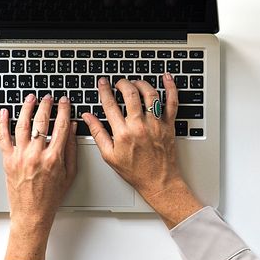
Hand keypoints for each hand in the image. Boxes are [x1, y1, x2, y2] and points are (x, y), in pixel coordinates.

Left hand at [0, 94, 77, 259]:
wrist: (32, 213)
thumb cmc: (52, 196)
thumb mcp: (70, 173)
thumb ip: (71, 149)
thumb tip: (72, 128)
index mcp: (54, 158)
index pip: (60, 126)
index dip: (64, 110)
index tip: (65, 101)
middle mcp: (36, 155)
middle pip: (41, 122)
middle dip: (46, 105)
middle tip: (49, 97)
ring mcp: (20, 157)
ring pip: (22, 125)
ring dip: (27, 108)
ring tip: (30, 98)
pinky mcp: (8, 160)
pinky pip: (3, 138)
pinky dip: (2, 123)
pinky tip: (5, 113)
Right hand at [82, 75, 201, 227]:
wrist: (159, 182)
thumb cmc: (135, 172)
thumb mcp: (109, 156)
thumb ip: (98, 133)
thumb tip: (87, 117)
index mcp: (123, 133)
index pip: (110, 104)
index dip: (105, 90)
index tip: (103, 83)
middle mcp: (140, 126)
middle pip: (130, 94)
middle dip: (122, 83)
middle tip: (119, 82)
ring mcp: (156, 124)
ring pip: (150, 94)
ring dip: (141, 83)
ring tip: (135, 82)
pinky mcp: (169, 125)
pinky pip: (172, 102)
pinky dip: (171, 88)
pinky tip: (166, 78)